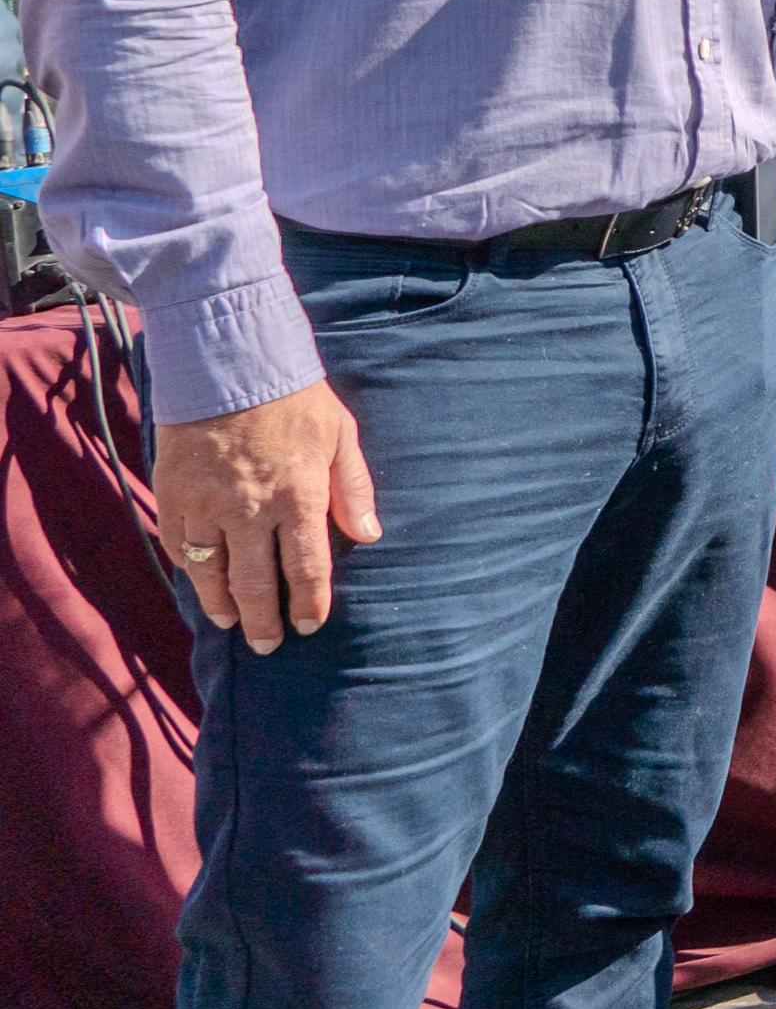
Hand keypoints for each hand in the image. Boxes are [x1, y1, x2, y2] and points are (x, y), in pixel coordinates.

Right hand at [151, 381, 381, 651]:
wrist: (227, 363)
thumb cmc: (294, 399)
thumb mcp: (340, 436)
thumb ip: (353, 489)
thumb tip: (369, 536)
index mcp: (298, 495)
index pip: (307, 569)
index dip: (310, 604)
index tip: (311, 625)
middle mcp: (250, 509)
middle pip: (256, 585)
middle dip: (264, 623)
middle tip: (269, 645)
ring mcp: (206, 505)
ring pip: (211, 574)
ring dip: (222, 606)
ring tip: (232, 624)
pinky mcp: (172, 496)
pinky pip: (179, 547)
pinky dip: (191, 570)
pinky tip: (201, 582)